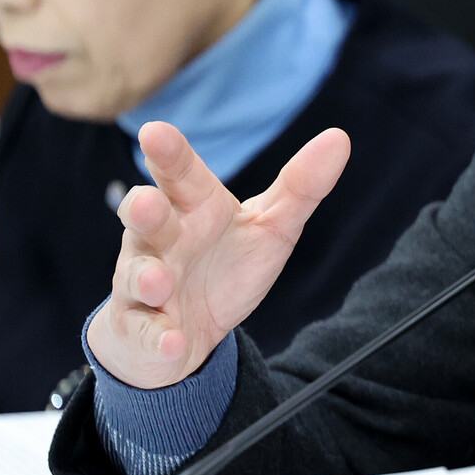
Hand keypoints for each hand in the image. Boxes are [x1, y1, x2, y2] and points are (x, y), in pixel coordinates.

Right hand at [86, 120, 350, 388]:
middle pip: (145, 217)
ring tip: (159, 283)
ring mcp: (143, 283)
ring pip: (135, 274)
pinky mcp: (143, 328)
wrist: (192, 329)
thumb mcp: (271, 226)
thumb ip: (301, 186)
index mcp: (193, 207)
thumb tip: (339, 137)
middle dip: (143, 209)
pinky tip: (173, 341)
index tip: (155, 132)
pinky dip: (159, 338)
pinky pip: (146, 333)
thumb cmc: (227, 264)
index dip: (169, 154)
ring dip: (146, 277)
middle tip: (148, 202)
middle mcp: (160, 238)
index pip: (180, 174)